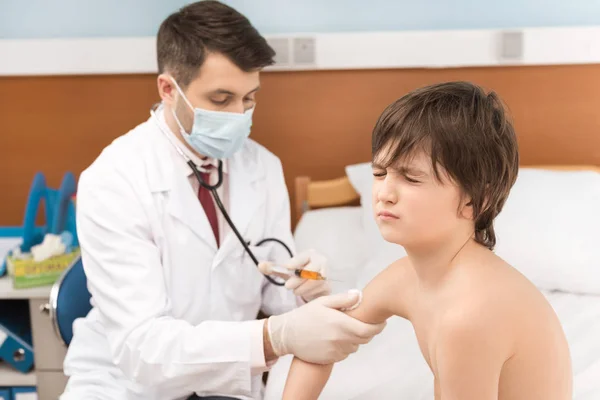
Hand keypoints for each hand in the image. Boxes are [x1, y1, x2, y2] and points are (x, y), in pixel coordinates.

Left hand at [259, 249, 330, 301]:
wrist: (312, 284)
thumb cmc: (298, 274)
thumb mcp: (286, 271)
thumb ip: (273, 268)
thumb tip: (260, 265)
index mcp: (310, 254)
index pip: (304, 256)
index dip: (296, 261)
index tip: (288, 267)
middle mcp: (321, 262)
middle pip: (312, 269)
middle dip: (299, 278)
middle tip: (287, 286)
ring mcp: (326, 274)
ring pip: (316, 281)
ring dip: (303, 288)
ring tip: (295, 291)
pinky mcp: (329, 286)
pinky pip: (320, 290)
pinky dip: (310, 293)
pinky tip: (304, 294)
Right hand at [267, 291, 385, 363]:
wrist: (287, 335)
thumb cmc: (305, 315)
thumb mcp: (322, 302)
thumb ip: (343, 299)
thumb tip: (359, 295)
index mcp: (340, 323)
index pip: (368, 330)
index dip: (378, 327)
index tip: (382, 322)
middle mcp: (339, 339)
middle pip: (364, 339)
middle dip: (367, 331)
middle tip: (363, 323)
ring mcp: (335, 351)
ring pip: (355, 347)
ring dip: (355, 339)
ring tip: (345, 329)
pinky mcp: (330, 359)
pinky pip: (344, 353)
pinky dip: (344, 347)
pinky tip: (335, 338)